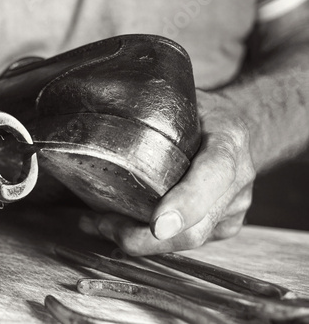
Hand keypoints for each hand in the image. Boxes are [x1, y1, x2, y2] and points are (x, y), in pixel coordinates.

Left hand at [79, 90, 255, 254]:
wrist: (241, 129)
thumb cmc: (204, 112)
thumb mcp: (186, 97)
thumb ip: (155, 105)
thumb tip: (103, 104)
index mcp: (229, 142)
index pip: (213, 175)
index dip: (187, 203)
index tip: (158, 225)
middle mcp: (237, 182)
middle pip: (196, 228)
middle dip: (144, 236)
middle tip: (103, 224)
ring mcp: (233, 209)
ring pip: (187, 241)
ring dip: (139, 241)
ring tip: (99, 224)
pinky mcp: (223, 226)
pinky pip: (186, 243)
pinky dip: (150, 241)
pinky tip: (119, 227)